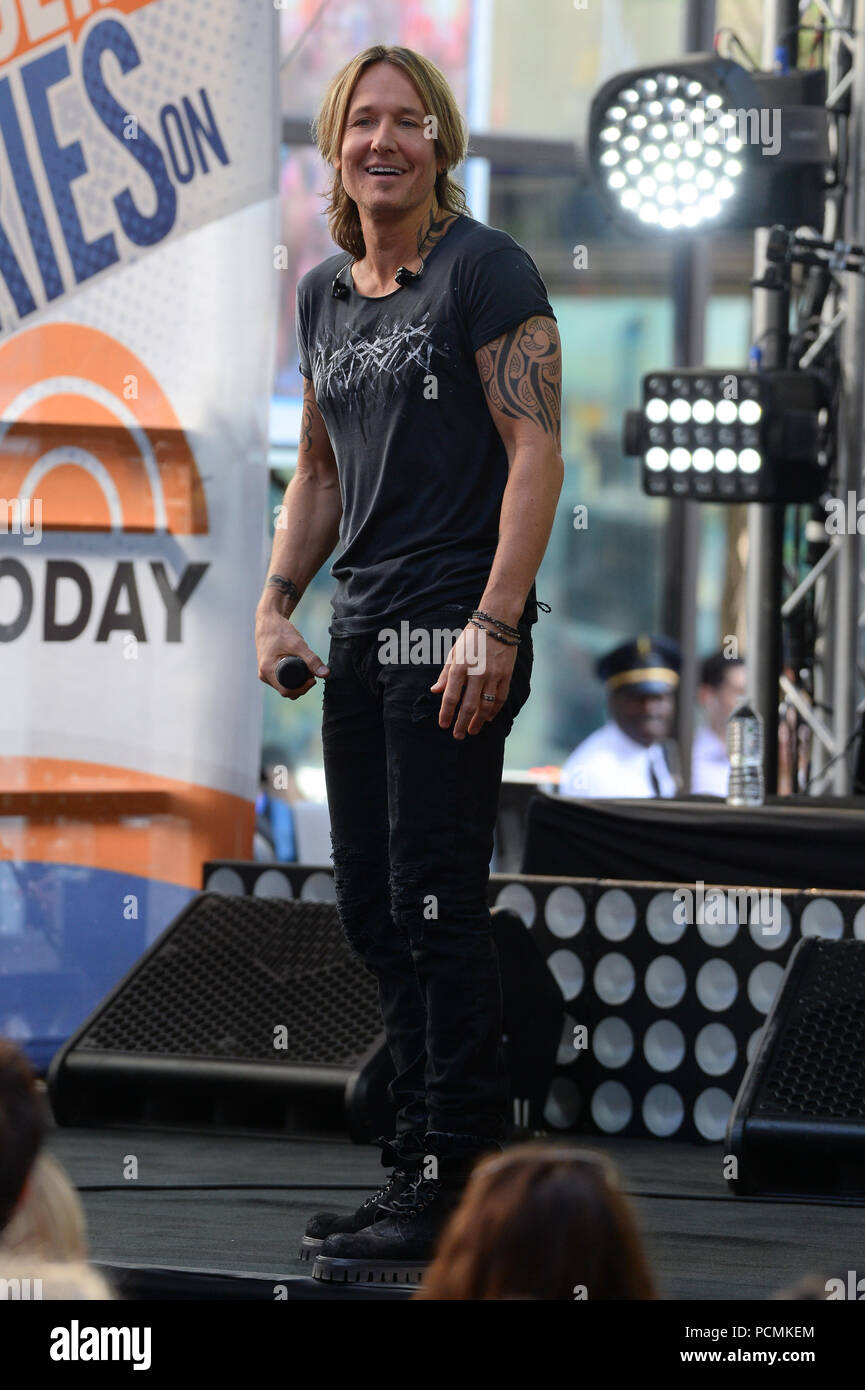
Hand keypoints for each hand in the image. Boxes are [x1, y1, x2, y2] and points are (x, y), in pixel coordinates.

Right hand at [255, 602, 327, 698]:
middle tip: (312, 673)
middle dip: (301, 685)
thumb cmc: (280, 630)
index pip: (286, 691)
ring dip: (297, 682)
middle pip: (286, 691)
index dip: (302, 688)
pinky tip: (300, 668)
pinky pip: (282, 680)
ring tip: (306, 668)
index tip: (313, 679)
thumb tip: (325, 674)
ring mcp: (265, 673)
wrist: (268, 620)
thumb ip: (312, 659)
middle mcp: (264, 675)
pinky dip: (292, 677)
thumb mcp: (298, 644)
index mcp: (267, 670)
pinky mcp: (269, 670)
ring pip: (285, 686)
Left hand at [430, 624, 517, 738]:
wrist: (497, 623)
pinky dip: (493, 711)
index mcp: (460, 666)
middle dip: (462, 724)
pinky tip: (487, 718)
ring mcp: (493, 676)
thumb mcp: (454, 652)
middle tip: (458, 735)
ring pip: (486, 706)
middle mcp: (477, 673)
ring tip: (472, 730)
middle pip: (468, 706)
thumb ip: (445, 674)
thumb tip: (435, 691)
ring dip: (478, 721)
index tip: (443, 724)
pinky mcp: (505, 676)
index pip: (451, 697)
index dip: (446, 713)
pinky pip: (500, 699)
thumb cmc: (471, 638)